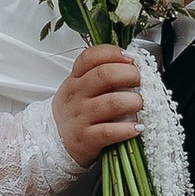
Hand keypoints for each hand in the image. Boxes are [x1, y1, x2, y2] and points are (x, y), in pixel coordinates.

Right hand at [52, 42, 143, 168]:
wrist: (53, 142)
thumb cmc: (75, 112)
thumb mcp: (79, 89)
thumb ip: (100, 75)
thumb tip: (132, 66)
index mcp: (75, 79)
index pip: (91, 57)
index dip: (113, 54)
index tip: (130, 59)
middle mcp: (77, 95)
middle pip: (105, 75)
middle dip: (130, 74)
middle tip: (141, 81)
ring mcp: (81, 117)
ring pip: (112, 102)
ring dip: (134, 102)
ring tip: (140, 104)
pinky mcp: (87, 138)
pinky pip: (110, 131)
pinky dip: (128, 129)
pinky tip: (136, 128)